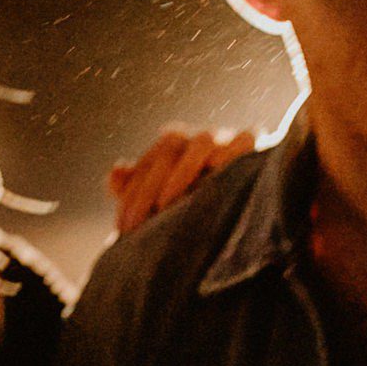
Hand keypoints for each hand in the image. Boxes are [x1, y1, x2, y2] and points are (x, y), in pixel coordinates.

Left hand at [110, 128, 256, 233]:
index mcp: (173, 146)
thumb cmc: (194, 204)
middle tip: (139, 225)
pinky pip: (244, 140)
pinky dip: (232, 152)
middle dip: (148, 189)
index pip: (147, 164)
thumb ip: (133, 188)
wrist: (243, 201)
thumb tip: (114, 175)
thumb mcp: (160, 200)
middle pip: (168, 152)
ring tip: (168, 204)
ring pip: (201, 142)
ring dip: (182, 172)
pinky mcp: (251, 143)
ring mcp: (224, 138)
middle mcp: (197, 138)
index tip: (125, 227)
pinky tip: (218, 172)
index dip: (132, 196)